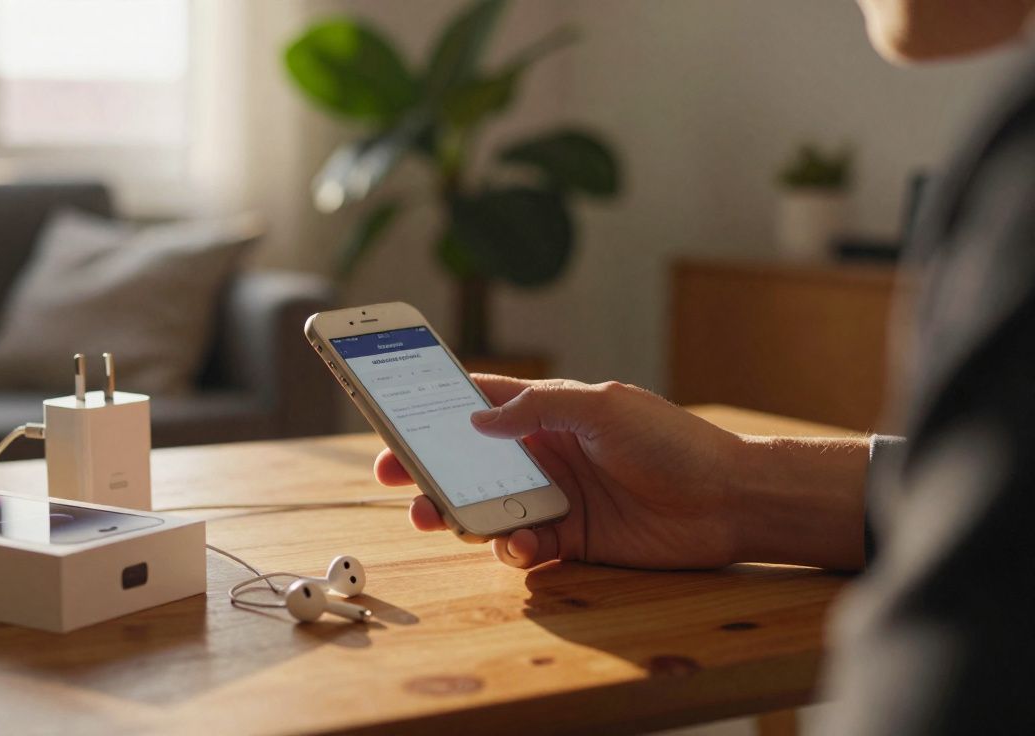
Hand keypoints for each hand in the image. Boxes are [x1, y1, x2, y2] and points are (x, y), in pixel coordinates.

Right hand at [374, 375, 868, 570]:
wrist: (728, 501)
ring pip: (485, 508)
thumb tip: (476, 418)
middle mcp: (543, 455)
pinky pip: (521, 547)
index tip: (391, 414)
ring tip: (438, 518)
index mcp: (547, 413)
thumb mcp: (603, 406)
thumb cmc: (671, 442)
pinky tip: (519, 546)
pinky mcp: (569, 540)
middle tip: (393, 477)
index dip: (434, 407)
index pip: (479, 403)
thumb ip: (538, 407)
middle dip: (426, 469)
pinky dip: (511, 549)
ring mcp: (554, 499)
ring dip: (455, 514)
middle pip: (467, 461)